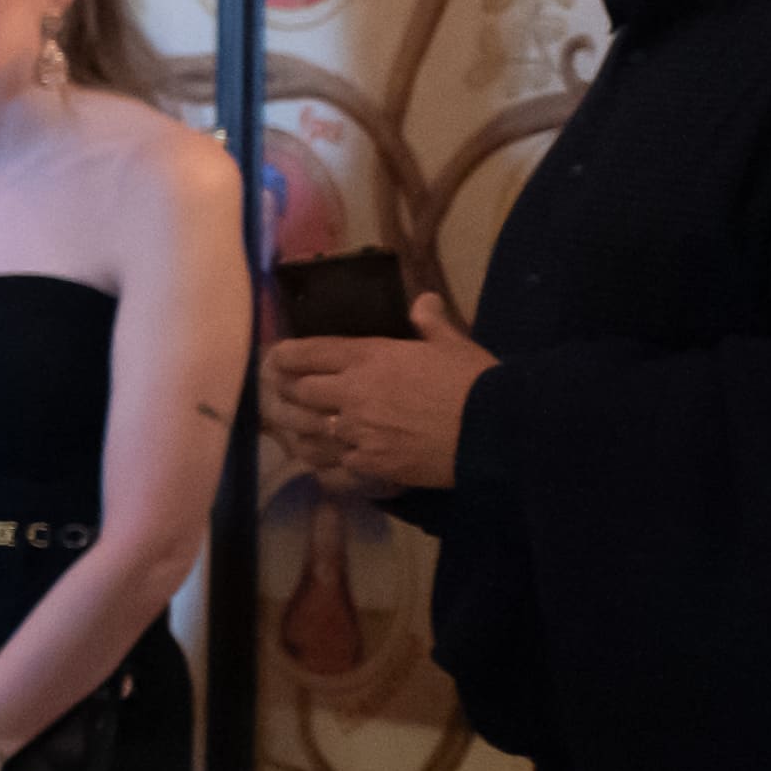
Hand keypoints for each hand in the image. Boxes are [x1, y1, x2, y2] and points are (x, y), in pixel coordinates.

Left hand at [265, 294, 493, 492]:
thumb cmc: (474, 381)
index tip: (275, 358)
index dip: (286, 355)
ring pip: (310, 433)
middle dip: (292, 393)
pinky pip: (333, 469)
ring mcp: (357, 433)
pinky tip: (327, 465)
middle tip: (291, 395)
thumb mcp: (452, 344)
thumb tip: (424, 302)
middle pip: (300, 393)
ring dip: (304, 431)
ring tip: (301, 431)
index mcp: (368, 357)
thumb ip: (430, 323)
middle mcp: (353, 394)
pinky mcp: (370, 467)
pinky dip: (328, 466)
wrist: (495, 431)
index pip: (309, 352)